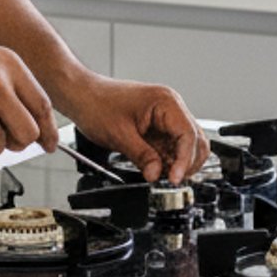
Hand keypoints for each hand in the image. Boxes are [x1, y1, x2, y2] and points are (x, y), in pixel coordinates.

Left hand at [63, 76, 208, 183]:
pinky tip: (157, 169)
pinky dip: (168, 160)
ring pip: (186, 145)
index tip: (176, 178)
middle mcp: (170, 107)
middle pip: (194, 140)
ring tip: (162, 177)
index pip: (188, 134)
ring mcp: (165, 117)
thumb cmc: (97, 104)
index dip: (185, 160)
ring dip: (178, 162)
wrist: (82, 95)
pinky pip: (171, 146)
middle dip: (186, 163)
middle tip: (171, 181)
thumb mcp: (120, 135)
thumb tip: (157, 175)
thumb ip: (142, 157)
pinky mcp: (157, 126)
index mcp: (166, 102)